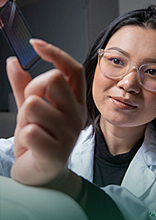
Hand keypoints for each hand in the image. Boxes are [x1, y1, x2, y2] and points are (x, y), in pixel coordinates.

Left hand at [7, 40, 85, 186]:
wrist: (41, 175)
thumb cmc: (40, 141)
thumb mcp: (31, 110)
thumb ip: (24, 86)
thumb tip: (15, 61)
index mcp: (74, 103)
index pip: (73, 69)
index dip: (55, 53)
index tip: (36, 44)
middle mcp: (76, 116)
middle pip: (52, 79)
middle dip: (32, 92)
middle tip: (31, 111)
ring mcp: (69, 135)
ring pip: (34, 105)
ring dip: (24, 118)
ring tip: (32, 131)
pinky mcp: (56, 153)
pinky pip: (28, 131)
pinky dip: (23, 137)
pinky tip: (32, 145)